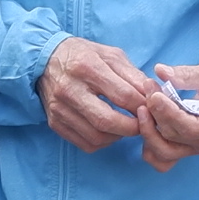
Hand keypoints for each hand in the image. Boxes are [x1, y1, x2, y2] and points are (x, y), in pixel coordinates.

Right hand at [41, 35, 153, 152]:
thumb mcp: (111, 55)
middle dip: (132, 127)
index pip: (123, 95)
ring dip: (118, 136)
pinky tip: (109, 131)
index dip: (143, 106)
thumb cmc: (84, 55)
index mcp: (87, 67)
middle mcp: (70, 89)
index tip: (152, 108)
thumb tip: (153, 96)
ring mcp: (60, 109)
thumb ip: (133, 75)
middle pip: (107, 121)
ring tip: (126, 126)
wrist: (45, 60)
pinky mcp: (55, 122)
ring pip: (96, 137)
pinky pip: (85, 143)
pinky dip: (103, 142)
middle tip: (143, 123)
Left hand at [135, 61, 198, 170]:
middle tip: (148, 88)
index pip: (190, 127)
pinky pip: (163, 160)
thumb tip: (160, 71)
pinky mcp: (187, 150)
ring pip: (165, 152)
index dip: (168, 113)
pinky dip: (150, 146)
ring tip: (144, 107)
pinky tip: (147, 124)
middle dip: (156, 113)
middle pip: (174, 137)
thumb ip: (187, 74)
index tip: (155, 94)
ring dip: (149, 131)